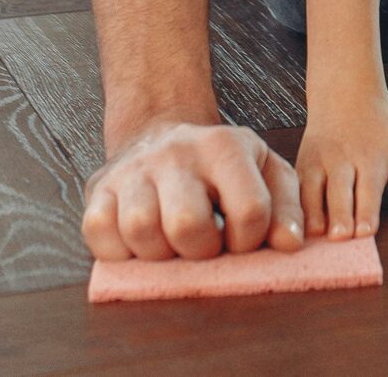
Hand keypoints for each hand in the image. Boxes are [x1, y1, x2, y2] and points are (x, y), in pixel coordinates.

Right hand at [81, 115, 302, 260]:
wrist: (162, 134)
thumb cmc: (220, 166)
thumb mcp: (265, 170)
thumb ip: (286, 206)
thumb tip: (290, 244)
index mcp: (224, 146)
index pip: (250, 212)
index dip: (248, 242)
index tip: (239, 240)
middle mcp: (176, 152)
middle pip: (188, 225)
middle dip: (200, 251)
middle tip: (203, 245)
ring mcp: (134, 169)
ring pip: (141, 230)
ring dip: (158, 254)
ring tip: (171, 244)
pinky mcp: (98, 188)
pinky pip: (99, 232)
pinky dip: (119, 250)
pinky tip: (139, 243)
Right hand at [297, 92, 387, 240]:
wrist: (344, 93)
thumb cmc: (376, 125)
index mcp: (369, 157)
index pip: (369, 188)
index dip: (367, 211)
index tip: (365, 232)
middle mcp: (341, 160)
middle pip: (339, 191)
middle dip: (339, 215)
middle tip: (340, 237)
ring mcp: (317, 162)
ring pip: (311, 189)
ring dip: (312, 213)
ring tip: (313, 235)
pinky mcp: (299, 165)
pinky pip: (294, 187)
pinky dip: (292, 205)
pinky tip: (292, 225)